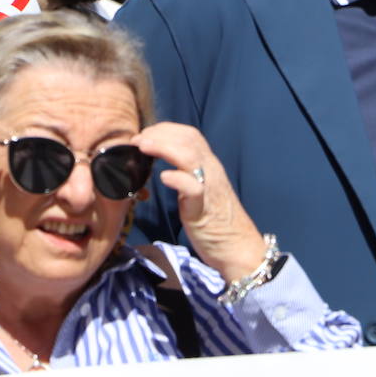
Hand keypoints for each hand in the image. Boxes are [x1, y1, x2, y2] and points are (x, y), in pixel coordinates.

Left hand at [132, 122, 266, 282]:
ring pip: (190, 156)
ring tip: (142, 147)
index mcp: (210, 167)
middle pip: (189, 139)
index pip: (191, 135)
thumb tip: (166, 169)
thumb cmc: (216, 223)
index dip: (166, 129)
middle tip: (137, 140)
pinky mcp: (204, 208)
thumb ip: (188, 177)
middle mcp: (212, 171)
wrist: (238, 247)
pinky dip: (178, 179)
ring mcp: (209, 188)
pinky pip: (193, 188)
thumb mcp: (200, 192)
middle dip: (160, 134)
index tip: (145, 135)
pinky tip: (163, 177)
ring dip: (163, 147)